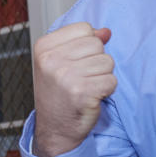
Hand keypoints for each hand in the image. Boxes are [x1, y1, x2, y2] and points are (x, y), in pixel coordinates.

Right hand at [31, 22, 117, 156]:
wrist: (54, 128)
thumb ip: (82, 42)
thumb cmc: (58, 93)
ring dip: (102, 76)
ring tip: (85, 87)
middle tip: (80, 77)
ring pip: (107, 62)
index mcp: (43, 47)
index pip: (83, 28)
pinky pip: (111, 81)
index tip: (73, 62)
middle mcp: (51, 60)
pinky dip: (106, 90)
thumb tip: (106, 31)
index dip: (86, 45)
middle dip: (95, 60)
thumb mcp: (60, 61)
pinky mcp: (82, 92)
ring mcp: (65, 76)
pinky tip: (91, 96)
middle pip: (97, 44)